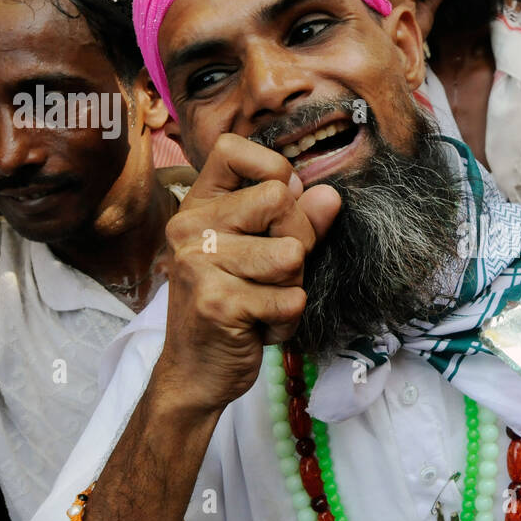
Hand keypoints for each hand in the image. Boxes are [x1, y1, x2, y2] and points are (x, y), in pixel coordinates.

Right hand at [158, 134, 340, 409]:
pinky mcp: (218, 303)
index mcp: (199, 205)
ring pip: (292, 254)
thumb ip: (297, 221)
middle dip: (298, 241)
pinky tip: (258, 326)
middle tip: (273, 273)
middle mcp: (191, 227)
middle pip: (281, 200)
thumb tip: (329, 195)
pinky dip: (286, 321)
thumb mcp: (264, 254)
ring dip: (292, 286)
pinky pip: (290, 300)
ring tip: (264, 300)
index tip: (278, 207)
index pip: (233, 148)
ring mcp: (200, 264)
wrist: (196, 372)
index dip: (274, 170)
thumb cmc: (233, 305)